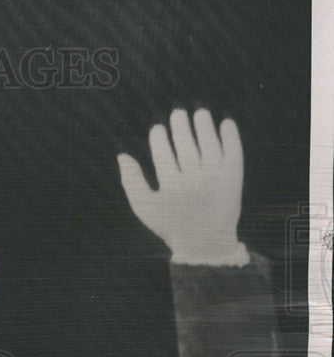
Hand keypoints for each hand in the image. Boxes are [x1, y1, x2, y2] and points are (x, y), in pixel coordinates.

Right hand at [117, 109, 247, 263]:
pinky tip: (226, 123)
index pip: (162, 154)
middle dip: (181, 126)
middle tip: (179, 112)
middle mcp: (193, 180)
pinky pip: (233, 152)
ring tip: (201, 113)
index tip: (158, 127)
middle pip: (186, 145)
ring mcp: (215, 179)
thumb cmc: (171, 224)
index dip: (159, 137)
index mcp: (171, 187)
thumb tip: (122, 155)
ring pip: (209, 145)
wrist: (205, 244)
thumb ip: (131, 182)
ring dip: (204, 126)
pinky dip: (230, 137)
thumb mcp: (145, 208)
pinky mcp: (233, 179)